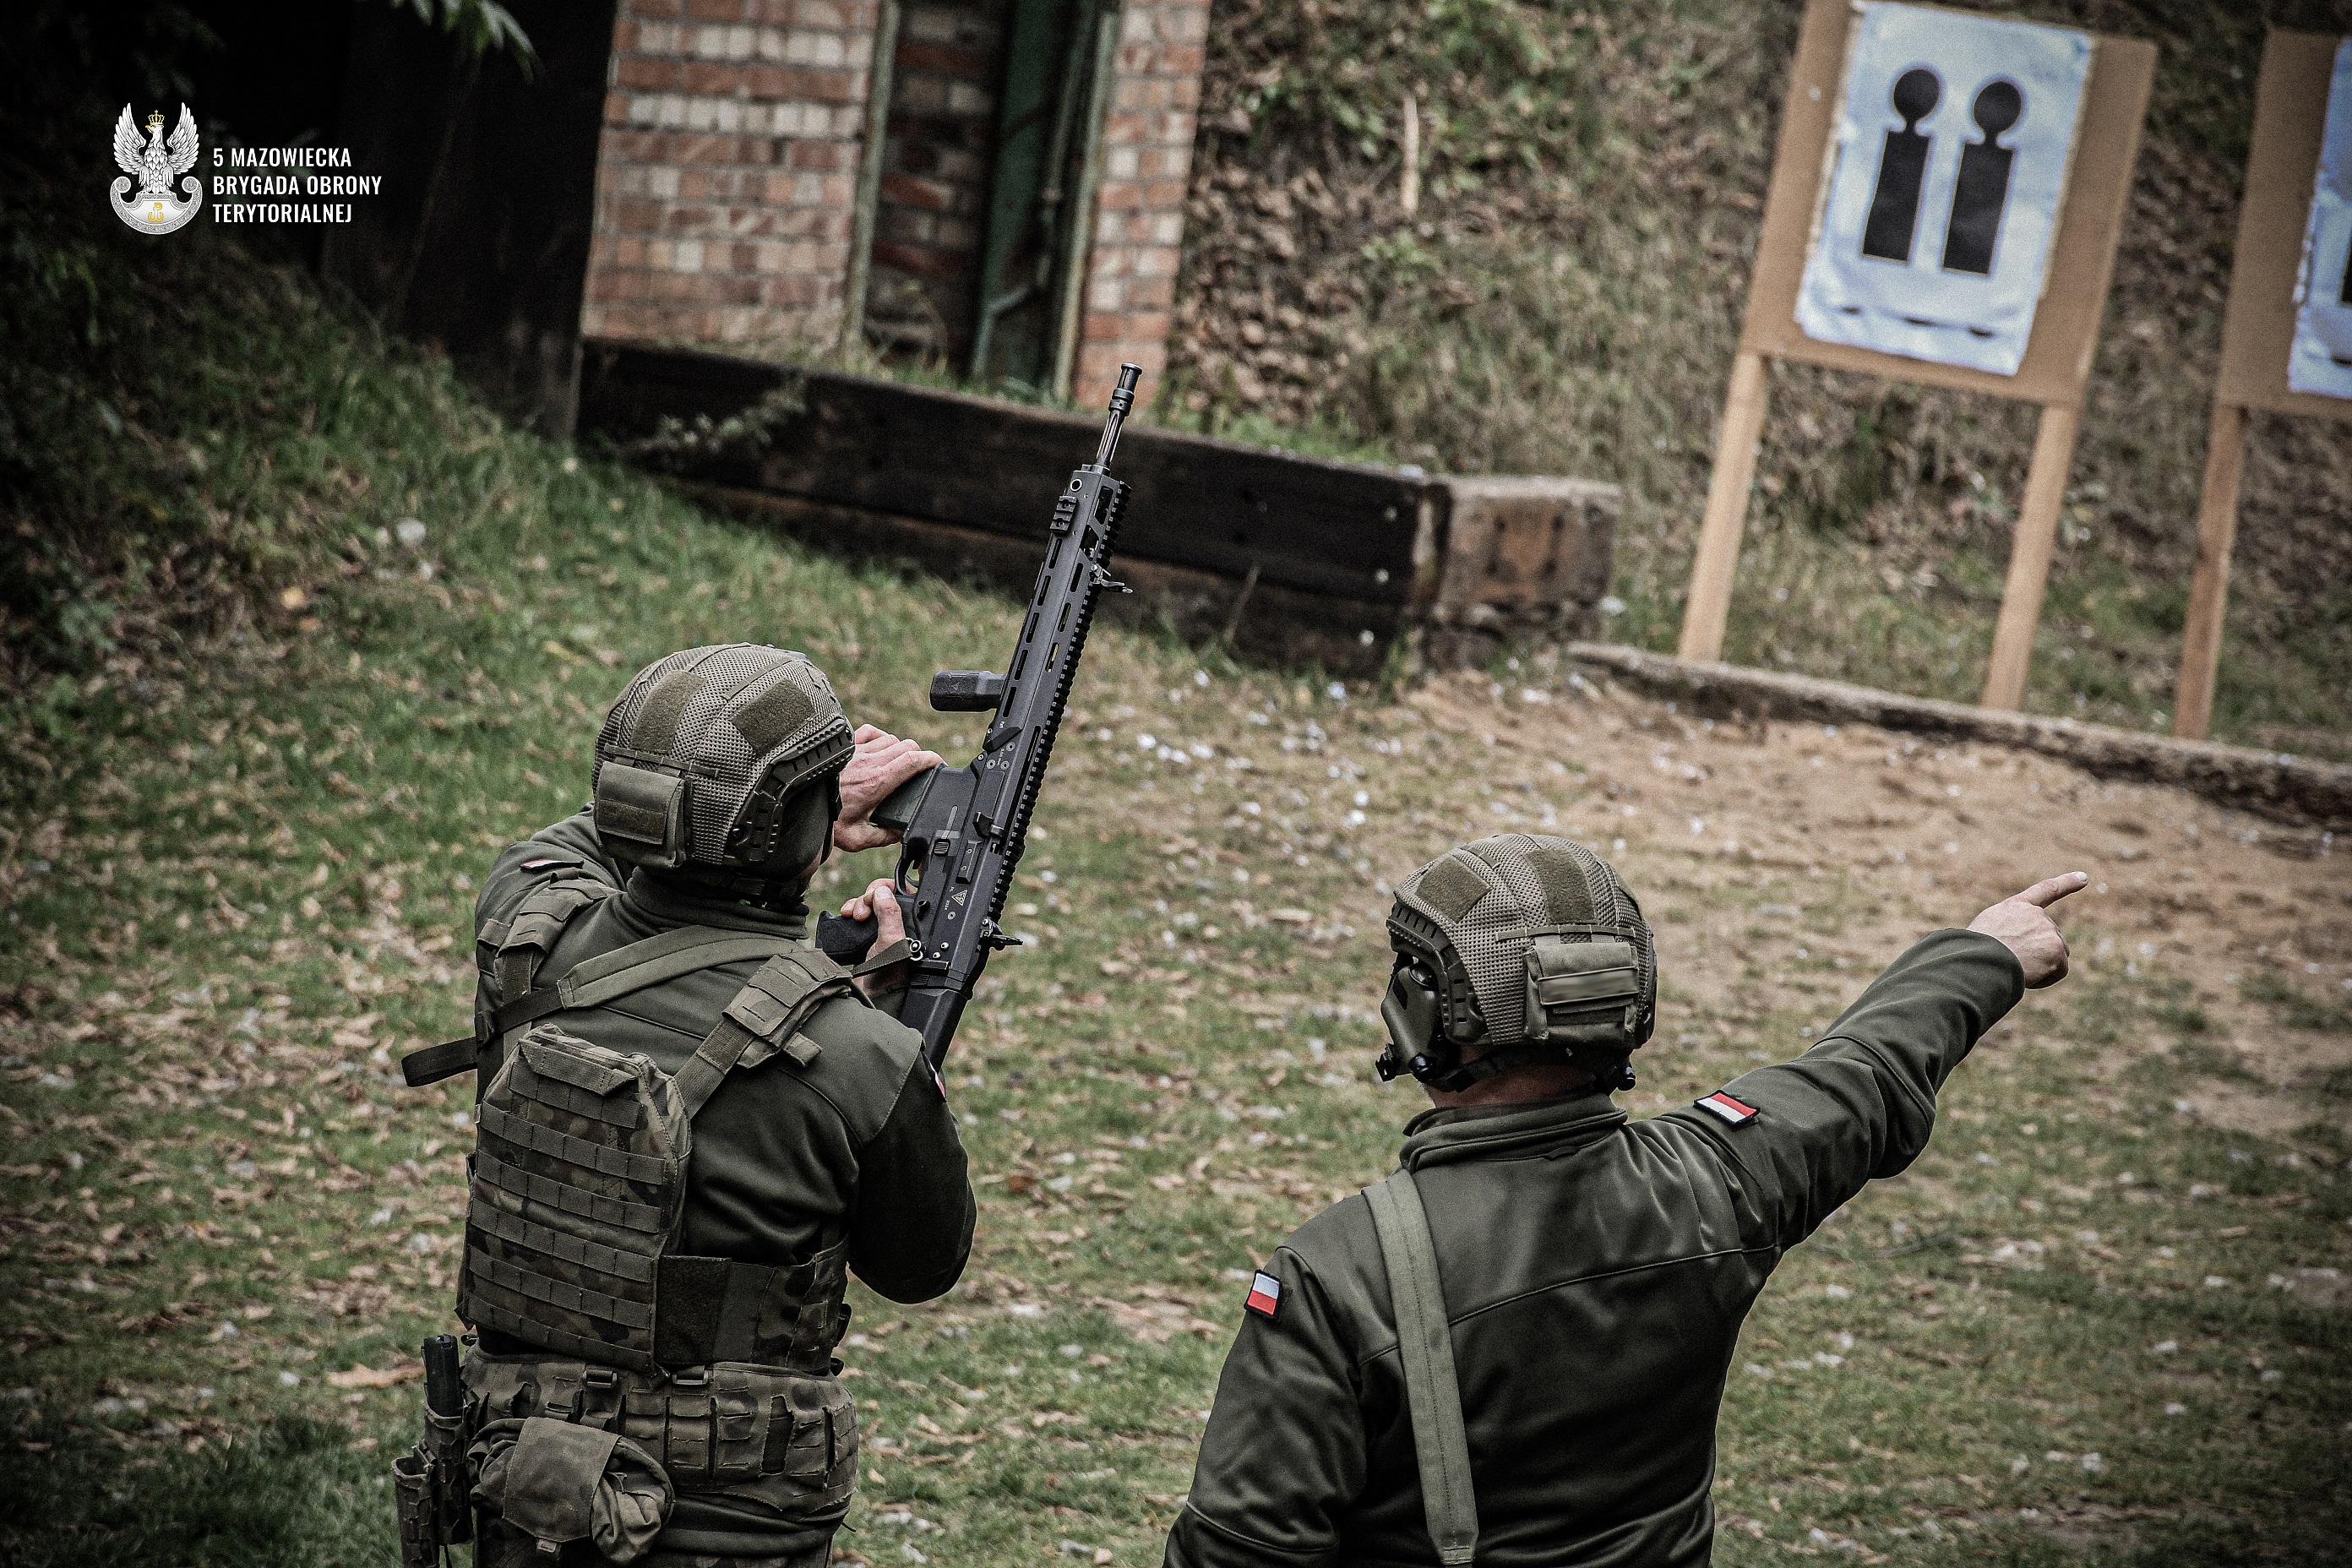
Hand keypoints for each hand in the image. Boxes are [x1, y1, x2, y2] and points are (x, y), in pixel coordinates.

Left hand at [834, 724, 941, 853]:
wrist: (798, 803)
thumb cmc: (825, 820)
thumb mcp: (856, 839)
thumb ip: (883, 837)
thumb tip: (901, 834)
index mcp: (878, 783)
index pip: (914, 760)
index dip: (932, 759)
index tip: (938, 764)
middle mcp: (870, 763)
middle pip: (907, 746)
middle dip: (920, 755)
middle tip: (921, 768)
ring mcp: (857, 752)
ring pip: (891, 739)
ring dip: (901, 748)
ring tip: (901, 761)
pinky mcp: (846, 747)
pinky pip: (870, 732)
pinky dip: (881, 737)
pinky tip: (880, 747)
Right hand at [842, 877, 910, 993]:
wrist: (869, 994)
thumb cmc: (887, 974)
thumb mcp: (891, 941)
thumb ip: (889, 914)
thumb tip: (882, 891)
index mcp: (909, 922)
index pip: (900, 893)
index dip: (886, 888)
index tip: (875, 894)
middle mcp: (896, 924)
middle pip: (880, 895)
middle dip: (867, 897)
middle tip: (862, 913)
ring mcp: (880, 929)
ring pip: (867, 903)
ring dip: (857, 903)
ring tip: (852, 916)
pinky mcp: (866, 934)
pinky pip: (857, 913)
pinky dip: (850, 911)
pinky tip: (845, 916)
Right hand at [1967, 871, 2087, 988]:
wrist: (1980, 959)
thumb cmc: (1974, 951)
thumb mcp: (1986, 931)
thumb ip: (2009, 930)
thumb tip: (2022, 949)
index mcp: (2016, 907)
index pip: (2045, 891)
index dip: (2066, 883)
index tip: (2084, 877)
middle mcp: (2036, 914)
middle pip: (2048, 939)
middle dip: (2037, 953)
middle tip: (2011, 961)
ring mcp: (2048, 931)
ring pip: (2054, 956)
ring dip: (2040, 966)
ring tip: (2016, 967)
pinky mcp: (2056, 949)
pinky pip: (2058, 971)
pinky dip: (2045, 978)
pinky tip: (2027, 976)